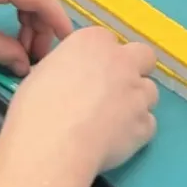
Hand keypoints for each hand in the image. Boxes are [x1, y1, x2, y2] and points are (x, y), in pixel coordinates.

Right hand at [2, 26, 159, 174]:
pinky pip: (147, 124)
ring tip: (113, 121)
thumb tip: (70, 80)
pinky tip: (114, 142)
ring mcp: (138, 93)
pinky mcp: (145, 124)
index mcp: (93, 42)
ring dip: (136, 102)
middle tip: (115, 90)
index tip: (89, 74)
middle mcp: (122, 61)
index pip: (107, 41)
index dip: (100, 59)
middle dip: (135, 69)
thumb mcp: (42, 73)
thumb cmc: (36, 107)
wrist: (53, 145)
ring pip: (149, 91)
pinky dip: (135, 131)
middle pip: (144, 56)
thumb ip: (68, 68)